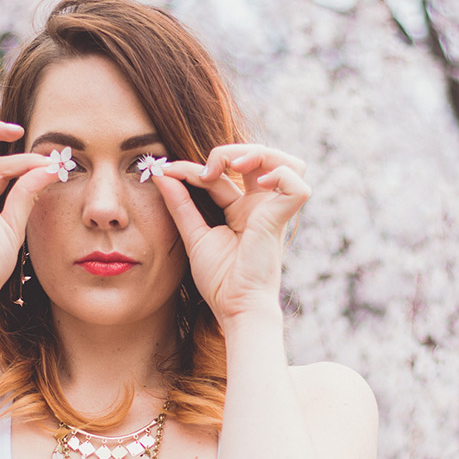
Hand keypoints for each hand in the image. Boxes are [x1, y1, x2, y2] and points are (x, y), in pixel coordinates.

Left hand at [152, 144, 310, 323]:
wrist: (234, 307)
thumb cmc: (219, 280)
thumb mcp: (193, 234)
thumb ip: (179, 203)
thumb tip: (161, 173)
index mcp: (241, 209)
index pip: (223, 173)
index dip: (196, 166)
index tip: (168, 169)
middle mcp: (261, 206)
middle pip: (260, 158)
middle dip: (232, 151)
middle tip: (207, 167)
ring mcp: (274, 211)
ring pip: (286, 162)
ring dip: (259, 153)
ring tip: (232, 165)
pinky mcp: (283, 219)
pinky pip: (297, 184)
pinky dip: (280, 174)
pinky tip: (256, 183)